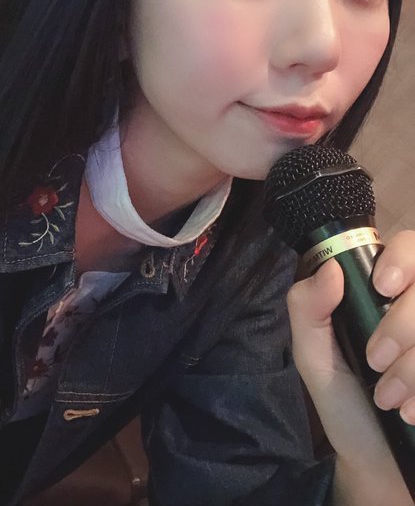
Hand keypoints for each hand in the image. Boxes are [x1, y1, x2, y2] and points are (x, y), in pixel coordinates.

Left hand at [286, 230, 414, 502]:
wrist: (378, 463)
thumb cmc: (346, 403)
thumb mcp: (314, 356)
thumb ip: (307, 309)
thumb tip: (330, 268)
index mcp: (388, 293)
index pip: (410, 247)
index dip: (403, 258)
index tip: (383, 286)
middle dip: (402, 325)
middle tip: (375, 361)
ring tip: (390, 399)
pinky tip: (413, 411)